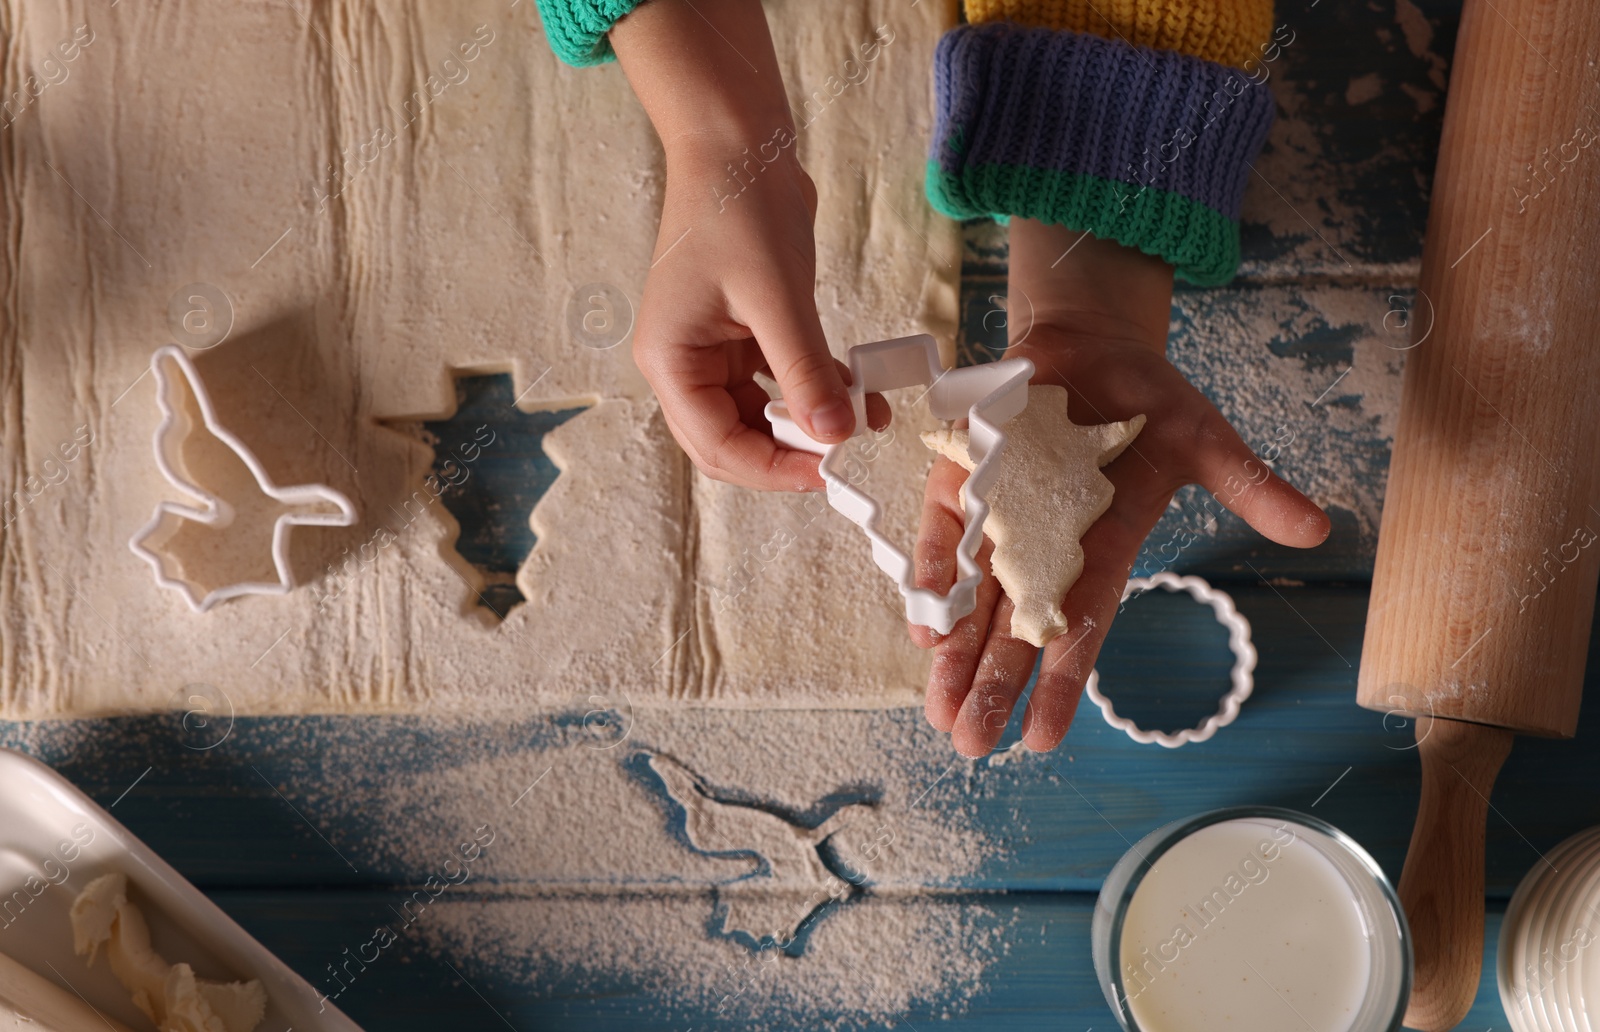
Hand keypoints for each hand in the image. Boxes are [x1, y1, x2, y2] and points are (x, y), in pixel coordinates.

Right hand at [612, 0, 885, 490]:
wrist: (740, 146)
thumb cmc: (738, 210)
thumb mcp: (777, 299)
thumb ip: (804, 373)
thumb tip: (835, 435)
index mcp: (671, 361)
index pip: (716, 445)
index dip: (771, 468)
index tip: (825, 472)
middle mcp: (684, 364)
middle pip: (732, 441)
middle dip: (787, 454)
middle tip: (843, 460)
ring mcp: (714, 351)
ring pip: (760, 416)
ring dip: (808, 423)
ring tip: (864, 420)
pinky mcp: (746, 334)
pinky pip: (779, 381)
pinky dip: (815, 389)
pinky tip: (858, 391)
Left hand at [911, 221, 1329, 756]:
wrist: (1091, 343)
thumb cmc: (1148, 398)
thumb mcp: (1205, 440)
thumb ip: (1250, 486)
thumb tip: (1317, 529)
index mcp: (1105, 549)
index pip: (1081, 627)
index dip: (1062, 683)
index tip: (1041, 738)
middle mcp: (1047, 547)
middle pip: (1016, 629)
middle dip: (994, 686)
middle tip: (971, 745)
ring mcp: (1000, 517)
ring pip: (972, 598)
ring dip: (955, 654)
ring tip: (942, 714)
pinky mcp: (964, 480)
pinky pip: (944, 534)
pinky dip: (932, 575)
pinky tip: (922, 627)